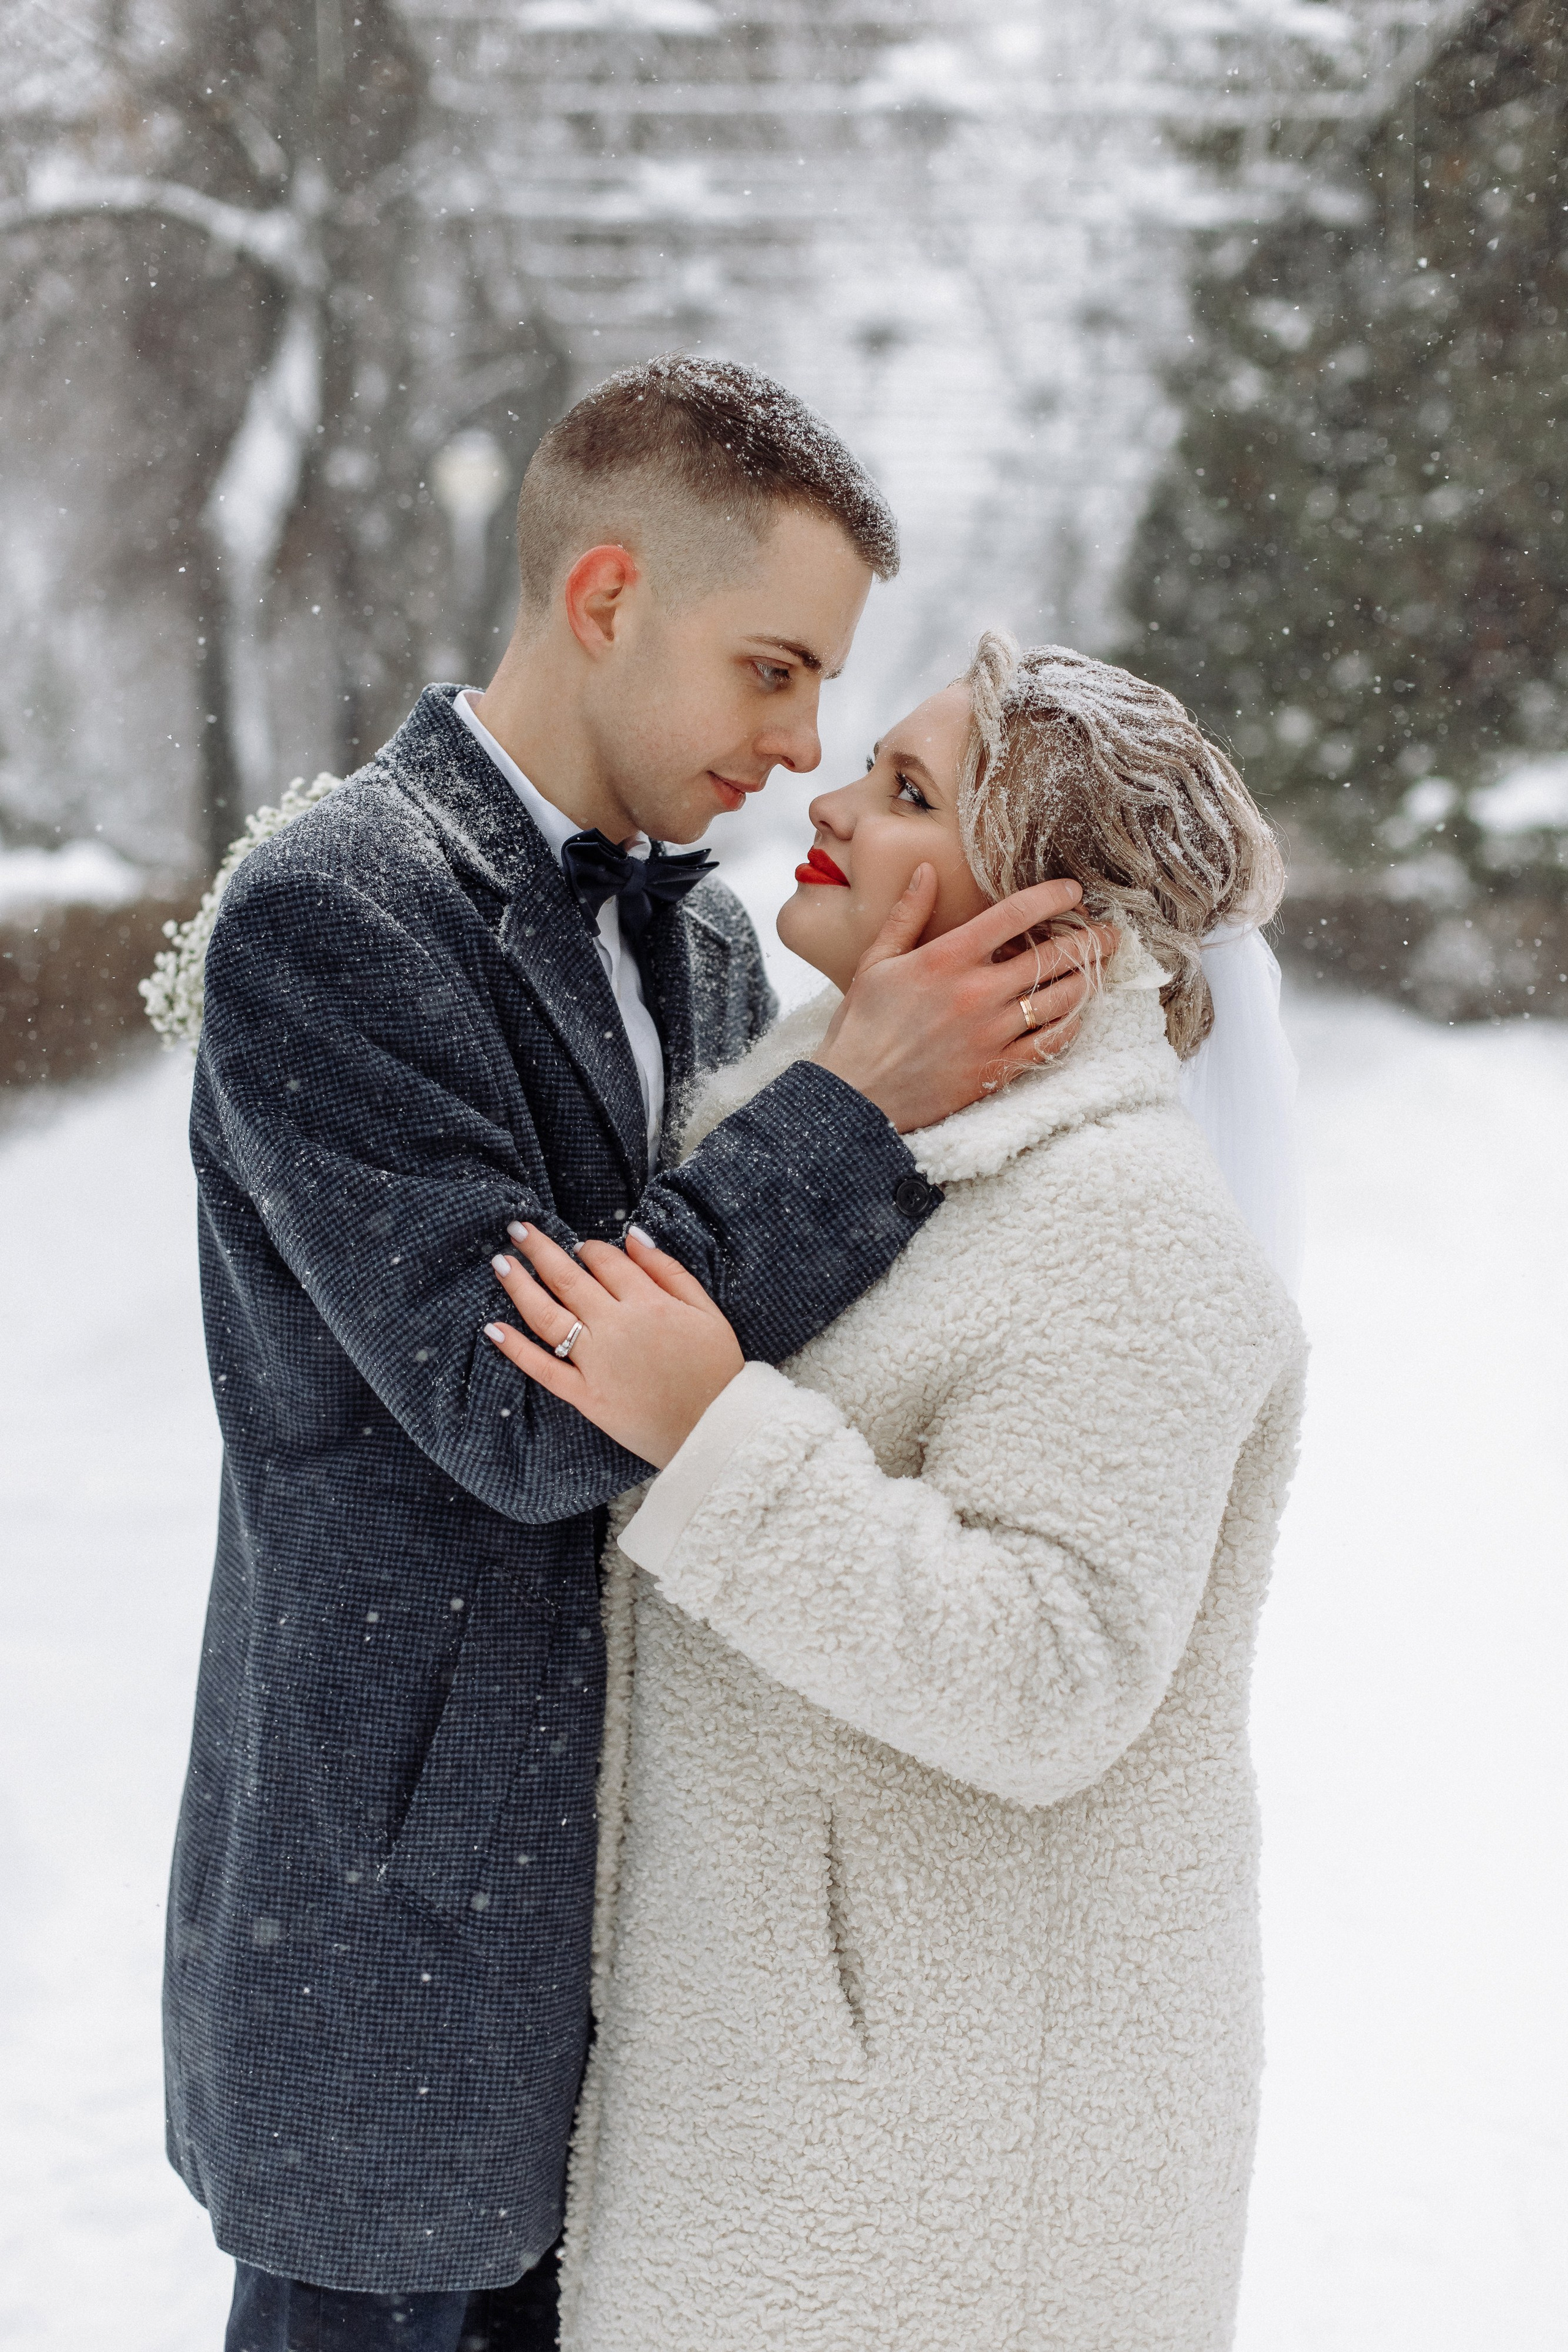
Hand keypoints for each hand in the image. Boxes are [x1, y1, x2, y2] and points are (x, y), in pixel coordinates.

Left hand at [483, 1222, 743, 1468]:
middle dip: (539, 1250)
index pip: (605, 1261)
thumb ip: (668, 1271)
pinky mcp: (586, 1396)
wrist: (717, 1430)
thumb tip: (633, 1237)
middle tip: (517, 1230)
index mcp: (649, 1302)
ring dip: (519, 1286)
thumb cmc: (716, 1369)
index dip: (588, 1249)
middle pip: (568, 1278)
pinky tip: (493, 1328)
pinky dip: (516, 1349)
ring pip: (548, 1316)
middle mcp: (616, 1326)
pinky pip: (543, 1368)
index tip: (579, 1247)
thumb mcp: (706, 1310)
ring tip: (500, 1264)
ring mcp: (597, 1362)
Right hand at [814, 868, 1116, 1132]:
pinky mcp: (995, 1070)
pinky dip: (1070, 1025)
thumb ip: (907, 914)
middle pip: (1051, 956)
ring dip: (1087, 980)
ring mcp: (989, 1034)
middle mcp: (975, 993)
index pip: (1014, 915)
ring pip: (1060, 999)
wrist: (855, 1097)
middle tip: (1111, 933)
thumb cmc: (860, 1027)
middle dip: (1091, 940)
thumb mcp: (875, 962)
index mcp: (946, 959)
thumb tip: (927, 870)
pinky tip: (1077, 1014)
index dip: (1052, 897)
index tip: (1074, 891)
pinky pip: (1049, 1044)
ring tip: (1101, 970)